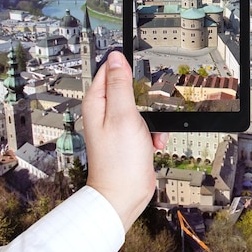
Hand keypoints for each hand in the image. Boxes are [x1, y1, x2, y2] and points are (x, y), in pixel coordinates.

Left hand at [82, 51, 167, 231]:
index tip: (139, 69)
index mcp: (97, 102)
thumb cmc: (119, 160)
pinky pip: (148, 125)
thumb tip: (116, 58)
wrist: (125, 193)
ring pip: (142, 107)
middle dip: (144, 96)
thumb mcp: (123, 115)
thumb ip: (120, 85)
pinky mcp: (130, 137)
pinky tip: (153, 142)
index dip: (125, 67)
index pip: (108, 70)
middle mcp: (105, 112)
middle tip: (149, 104)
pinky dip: (155, 132)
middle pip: (128, 88)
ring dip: (153, 116)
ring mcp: (118, 125)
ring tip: (151, 129)